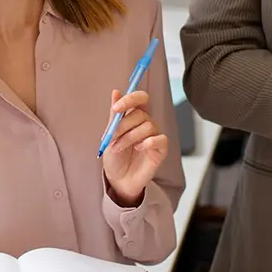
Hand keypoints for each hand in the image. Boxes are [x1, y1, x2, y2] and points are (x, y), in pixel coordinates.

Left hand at [100, 90, 167, 206]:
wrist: (118, 180)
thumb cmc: (115, 157)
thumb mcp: (110, 135)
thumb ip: (115, 115)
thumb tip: (116, 91)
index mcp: (134, 117)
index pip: (140, 99)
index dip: (130, 99)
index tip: (116, 108)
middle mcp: (146, 124)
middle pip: (140, 114)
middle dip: (123, 125)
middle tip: (112, 137)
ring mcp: (155, 136)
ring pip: (148, 126)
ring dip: (129, 137)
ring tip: (118, 148)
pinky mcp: (161, 149)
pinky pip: (160, 139)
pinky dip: (148, 142)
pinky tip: (138, 149)